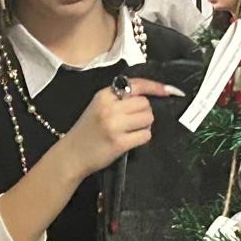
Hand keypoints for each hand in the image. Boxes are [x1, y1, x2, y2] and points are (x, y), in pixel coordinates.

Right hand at [60, 77, 175, 177]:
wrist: (71, 155)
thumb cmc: (86, 132)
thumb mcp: (98, 107)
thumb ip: (118, 99)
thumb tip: (148, 96)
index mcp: (104, 95)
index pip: (136, 85)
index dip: (155, 87)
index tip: (169, 90)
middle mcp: (109, 107)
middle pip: (145, 103)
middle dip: (144, 112)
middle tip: (132, 122)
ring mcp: (114, 125)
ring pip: (148, 118)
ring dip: (144, 125)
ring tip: (130, 131)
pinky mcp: (119, 142)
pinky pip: (145, 135)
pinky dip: (142, 138)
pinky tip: (130, 140)